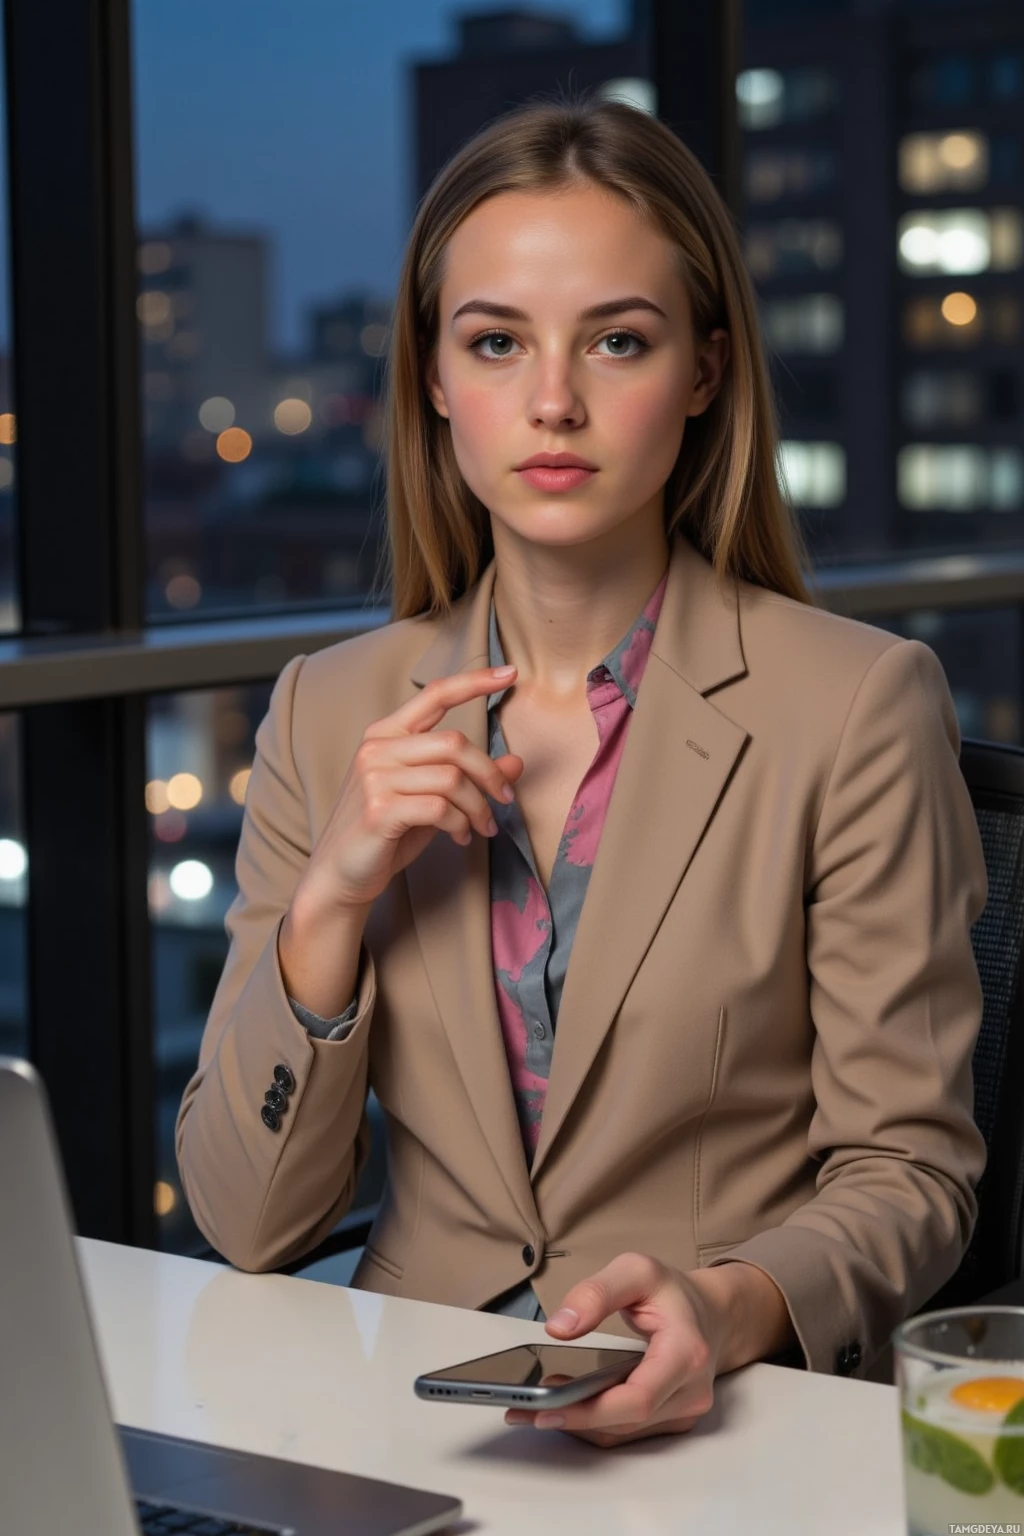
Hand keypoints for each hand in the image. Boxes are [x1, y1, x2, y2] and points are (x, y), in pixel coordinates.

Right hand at [298, 665, 524, 911]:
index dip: (475, 681)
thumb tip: (516, 762)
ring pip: (452, 778)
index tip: (510, 673)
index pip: (435, 695)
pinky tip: (458, 836)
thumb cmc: (386, 834)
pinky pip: (440, 807)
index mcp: (387, 734)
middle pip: (455, 743)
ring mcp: (374, 777)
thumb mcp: (432, 799)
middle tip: (504, 800)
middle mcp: (377, 748)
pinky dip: (459, 824)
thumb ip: (467, 777)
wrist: (341, 874)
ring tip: (481, 827)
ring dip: (478, 806)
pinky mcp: (379, 809)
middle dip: (489, 774)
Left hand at [503, 1252, 727, 1447]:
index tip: (547, 1406)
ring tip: (531, 1408)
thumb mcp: (635, 1270)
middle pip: (625, 1422)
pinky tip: (563, 1407)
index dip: (590, 1409)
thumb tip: (559, 1328)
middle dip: (572, 1418)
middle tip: (523, 1407)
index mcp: (686, 1353)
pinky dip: (593, 1422)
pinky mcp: (671, 1419)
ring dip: (577, 1424)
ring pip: (623, 1432)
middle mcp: (690, 1391)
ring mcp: (683, 1411)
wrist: (710, 1312)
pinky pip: (627, 1429)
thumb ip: (596, 1293)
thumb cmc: (673, 1293)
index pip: (638, 1398)